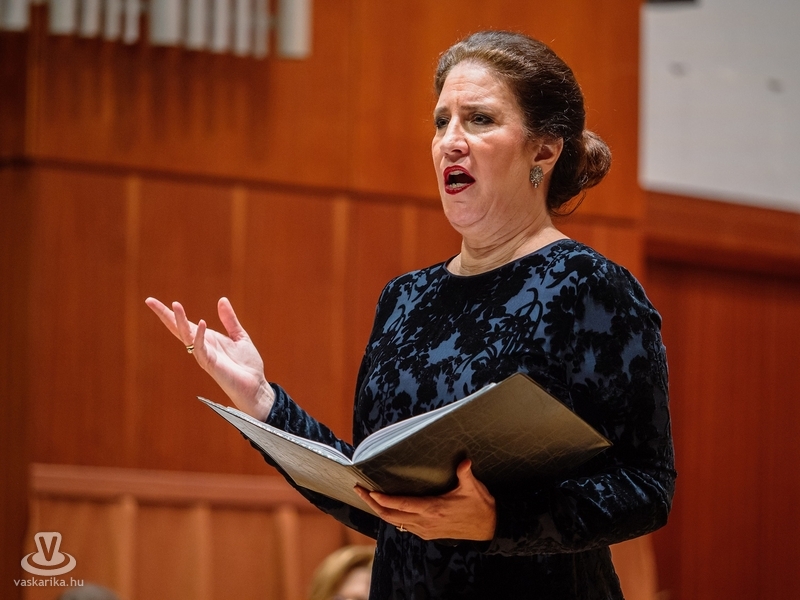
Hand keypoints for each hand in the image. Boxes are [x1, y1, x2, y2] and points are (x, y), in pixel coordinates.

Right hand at [145, 297, 274, 420]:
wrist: (255, 385)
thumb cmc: (246, 364)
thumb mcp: (239, 335)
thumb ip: (229, 319)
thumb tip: (221, 299)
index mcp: (206, 339)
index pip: (184, 324)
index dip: (168, 313)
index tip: (151, 301)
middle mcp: (201, 347)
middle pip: (178, 329)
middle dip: (165, 315)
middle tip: (150, 301)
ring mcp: (204, 356)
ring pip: (187, 337)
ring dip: (181, 321)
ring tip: (175, 305)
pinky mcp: (211, 365)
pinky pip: (201, 349)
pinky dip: (200, 336)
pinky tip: (202, 323)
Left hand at [354, 460, 495, 540]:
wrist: (489, 528)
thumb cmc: (480, 506)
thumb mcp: (473, 488)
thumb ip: (465, 474)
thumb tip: (464, 461)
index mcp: (433, 509)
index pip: (401, 505)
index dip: (383, 500)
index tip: (369, 491)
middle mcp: (426, 522)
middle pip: (391, 516)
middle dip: (372, 504)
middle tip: (360, 491)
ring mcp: (426, 530)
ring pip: (395, 522)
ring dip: (380, 511)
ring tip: (368, 498)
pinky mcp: (428, 534)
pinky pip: (404, 526)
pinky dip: (392, 517)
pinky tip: (387, 509)